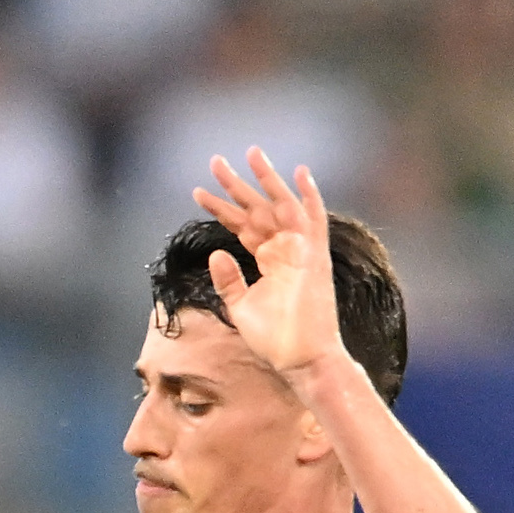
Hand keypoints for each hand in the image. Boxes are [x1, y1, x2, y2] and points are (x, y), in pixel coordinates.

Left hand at [191, 147, 345, 392]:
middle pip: (258, 208)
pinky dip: (309, 197)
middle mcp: (285, 249)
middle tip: (215, 161)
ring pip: (281, 205)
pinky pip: (315, 220)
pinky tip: (299, 173)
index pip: (242, 225)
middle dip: (237, 185)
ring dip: (267, 180)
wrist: (301, 359)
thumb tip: (216, 253)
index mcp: (269, 259)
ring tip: (250, 153)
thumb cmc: (275, 339)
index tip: (198, 192)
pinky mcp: (314, 258)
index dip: (221, 209)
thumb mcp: (241, 307)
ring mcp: (301, 251)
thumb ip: (229, 280)